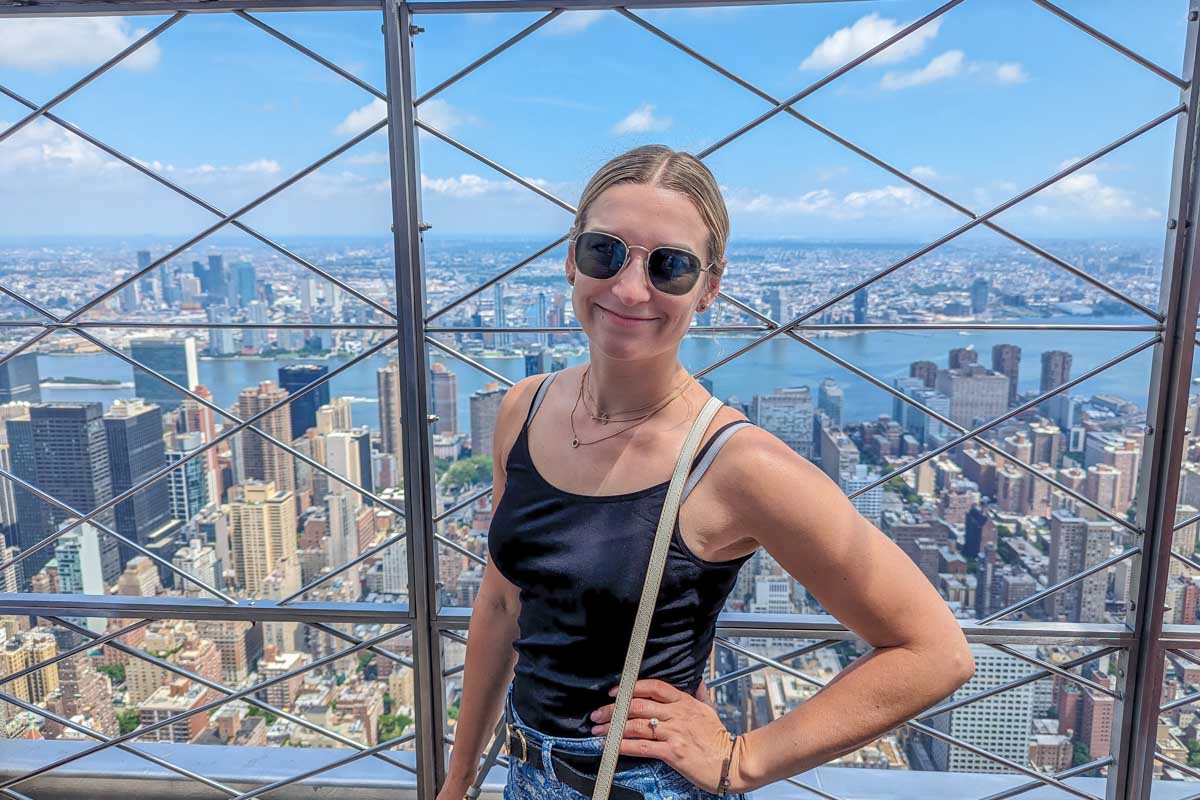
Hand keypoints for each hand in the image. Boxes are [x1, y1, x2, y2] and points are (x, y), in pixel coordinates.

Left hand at [589, 679, 747, 793]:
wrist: (732, 762)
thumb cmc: (720, 739)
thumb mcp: (710, 711)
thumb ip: (701, 695)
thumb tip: (698, 681)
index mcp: (685, 702)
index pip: (654, 687)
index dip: (631, 687)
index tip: (615, 692)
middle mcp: (677, 714)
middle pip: (638, 705)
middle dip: (613, 709)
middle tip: (597, 714)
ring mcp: (674, 733)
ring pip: (636, 725)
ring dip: (613, 728)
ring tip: (598, 731)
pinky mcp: (673, 752)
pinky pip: (642, 746)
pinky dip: (622, 745)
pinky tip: (611, 746)